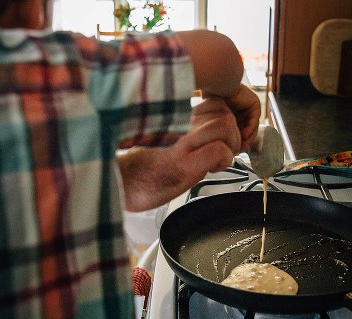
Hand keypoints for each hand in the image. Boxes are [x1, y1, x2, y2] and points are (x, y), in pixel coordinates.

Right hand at [118, 97, 240, 210]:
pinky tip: (210, 170)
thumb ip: (185, 131)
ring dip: (230, 146)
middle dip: (232, 134)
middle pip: (224, 111)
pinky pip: (219, 151)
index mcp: (174, 116)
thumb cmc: (139, 168)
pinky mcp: (183, 164)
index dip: (225, 120)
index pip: (214, 102)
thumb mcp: (163, 140)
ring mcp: (181, 142)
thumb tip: (212, 136)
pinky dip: (223, 161)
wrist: (119, 184)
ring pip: (225, 126)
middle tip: (223, 152)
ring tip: (217, 161)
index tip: (221, 139)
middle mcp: (178, 123)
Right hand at [219, 85, 260, 150]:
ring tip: (241, 144)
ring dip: (247, 137)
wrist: (216, 88)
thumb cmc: (210, 102)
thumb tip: (221, 146)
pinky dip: (250, 129)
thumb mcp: (214, 120)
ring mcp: (248, 107)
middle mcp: (241, 111)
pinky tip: (243, 135)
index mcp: (232, 114)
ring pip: (252, 127)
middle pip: (246, 130)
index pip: (237, 131)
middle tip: (238, 150)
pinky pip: (254, 120)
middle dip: (243, 141)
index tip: (233, 151)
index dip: (236, 142)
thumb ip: (219, 130)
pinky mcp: (254, 104)